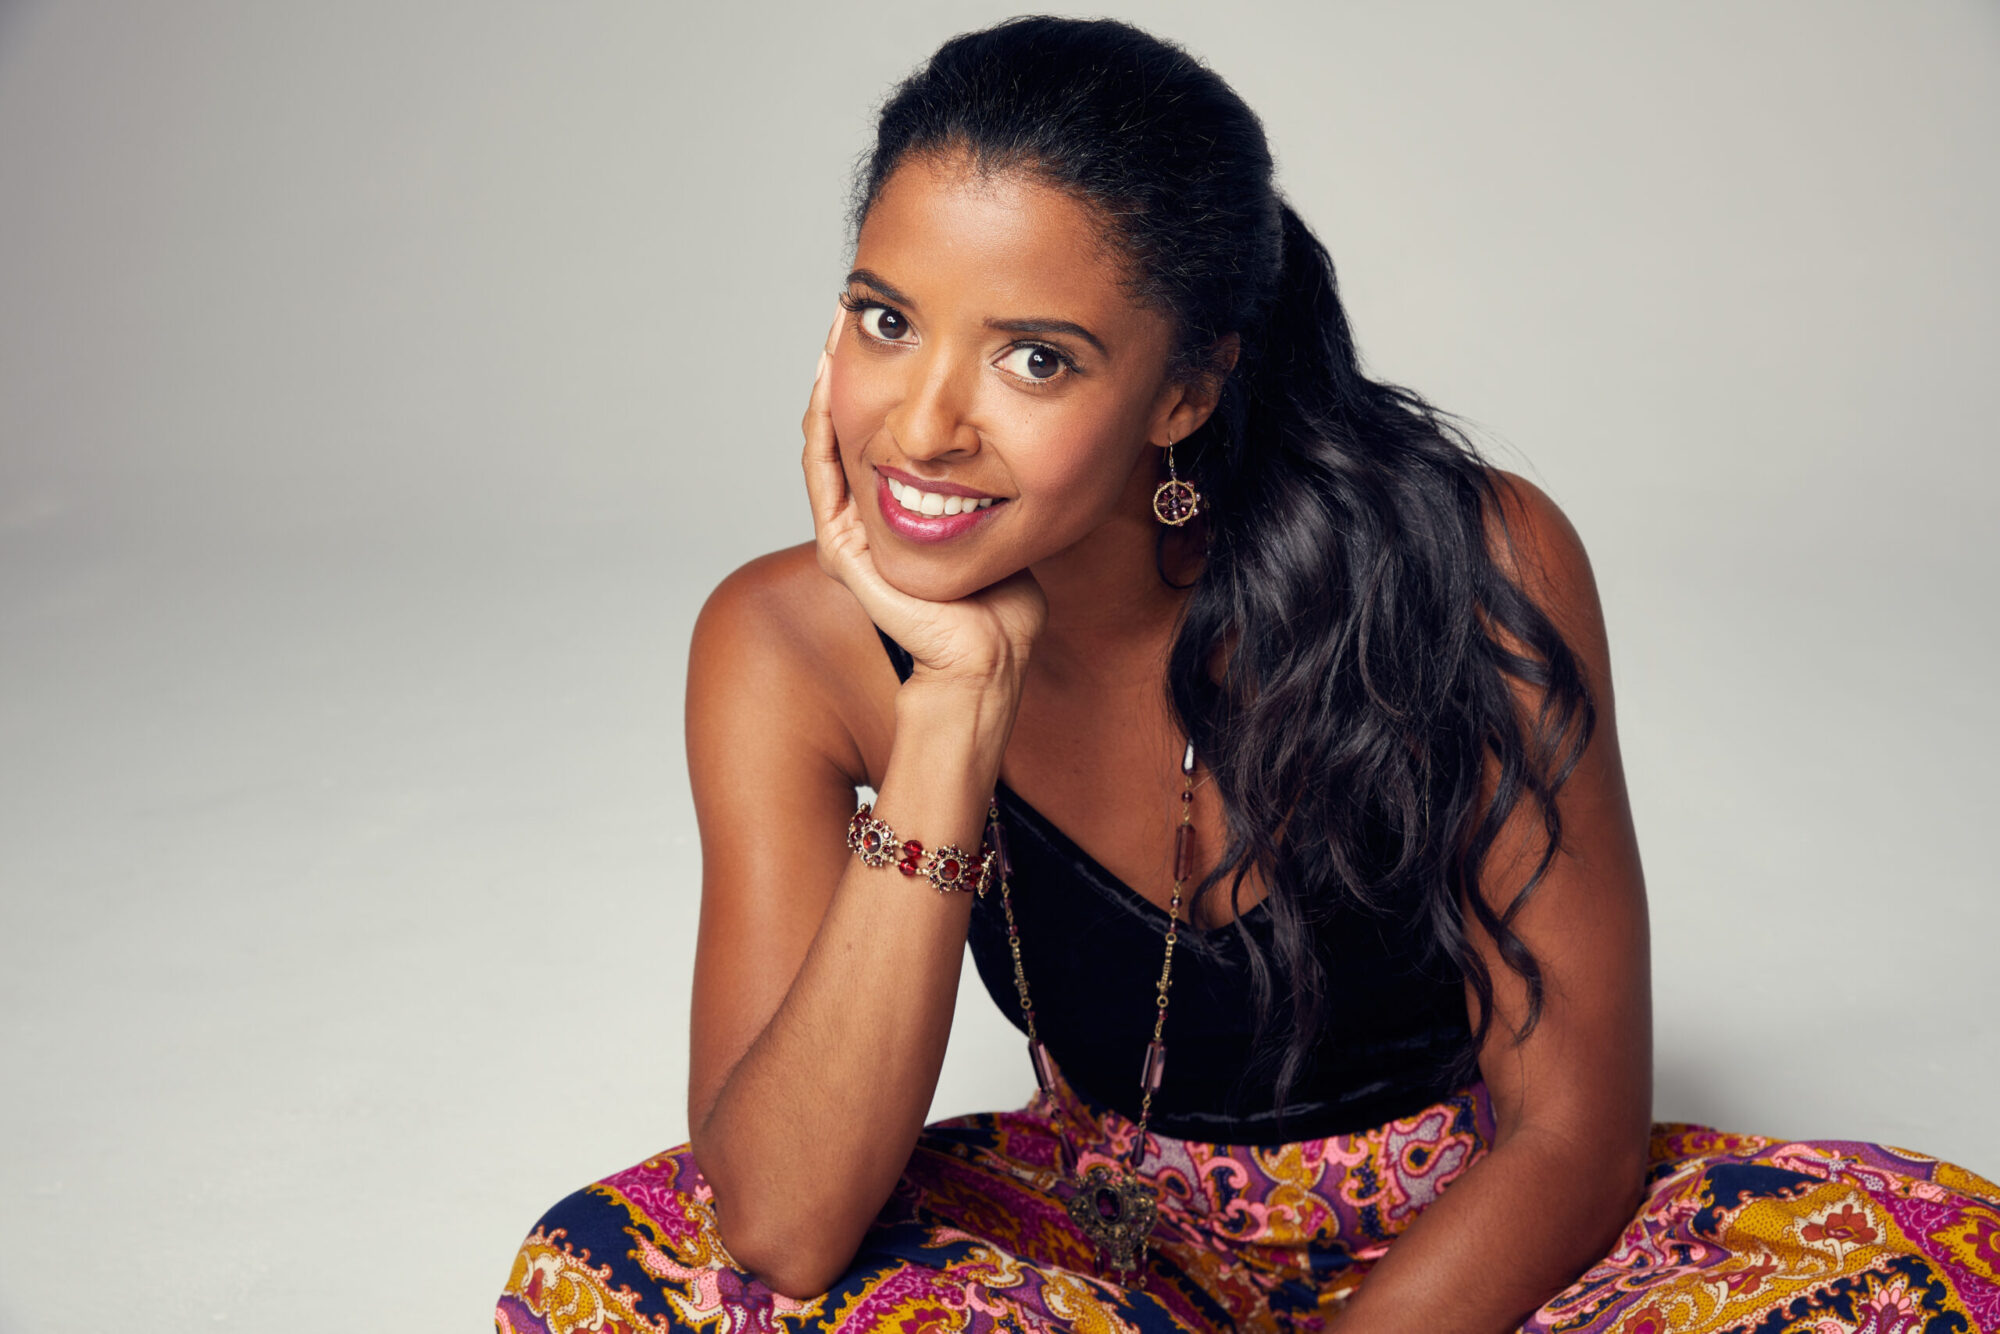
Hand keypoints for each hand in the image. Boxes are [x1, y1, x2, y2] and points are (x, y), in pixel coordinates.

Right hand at [802, 304, 1046, 690]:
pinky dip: (820, 428)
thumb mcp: (1005, 514)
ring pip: (826, 442)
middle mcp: (867, 519)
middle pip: (848, 427)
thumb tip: (1022, 435)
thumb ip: (999, 479)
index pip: (880, 433)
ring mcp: (849, 534)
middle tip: (853, 310)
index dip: (883, 378)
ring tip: (835, 332)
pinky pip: (822, 476)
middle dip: (852, 368)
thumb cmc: (1005, 602)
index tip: (898, 326)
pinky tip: (825, 384)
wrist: (990, 655)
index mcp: (899, 513)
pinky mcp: (842, 551)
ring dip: (827, 386)